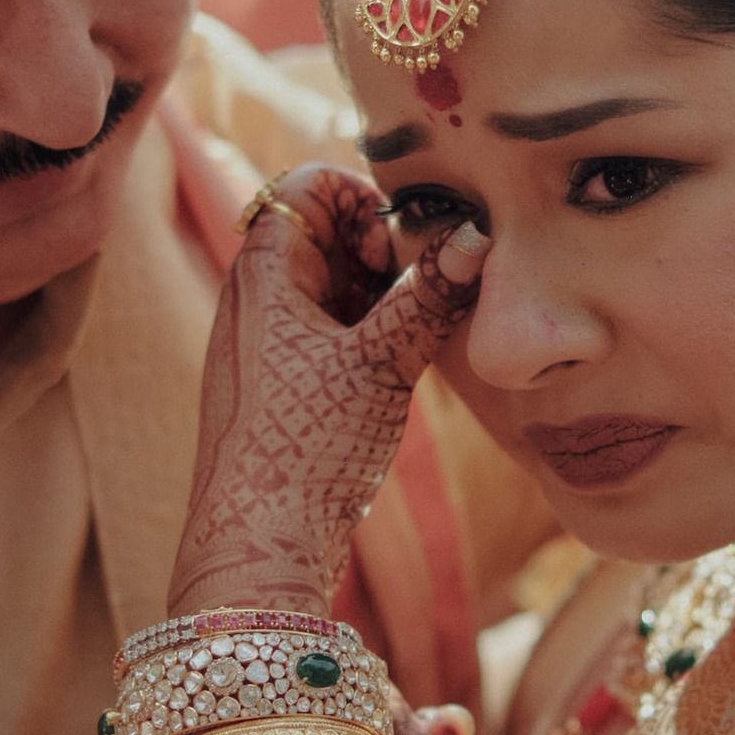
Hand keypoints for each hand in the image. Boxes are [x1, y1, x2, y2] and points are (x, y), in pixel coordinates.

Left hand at [170, 165, 488, 615]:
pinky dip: (376, 328)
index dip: (362, 197)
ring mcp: (273, 341)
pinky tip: (410, 359)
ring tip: (427, 324)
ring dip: (387, 291)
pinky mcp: (289, 382)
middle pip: (328, 231)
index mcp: (264, 273)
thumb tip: (477, 235)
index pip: (308, 186)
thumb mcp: (380, 363)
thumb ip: (430, 295)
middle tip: (426, 284)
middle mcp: (259, 297)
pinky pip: (337, 326)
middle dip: (385, 246)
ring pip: (338, 282)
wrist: (256, 548)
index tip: (403, 242)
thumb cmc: (304, 446)